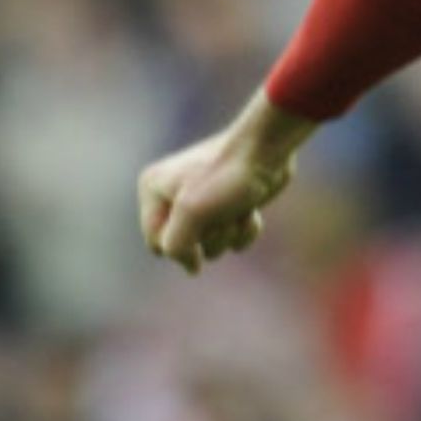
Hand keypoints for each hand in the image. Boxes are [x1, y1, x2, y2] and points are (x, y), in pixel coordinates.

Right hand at [138, 97, 312, 274]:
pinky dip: (245, 229)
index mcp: (153, 191)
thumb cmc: (226, 178)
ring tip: (238, 207)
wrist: (267, 150)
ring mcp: (202, 201)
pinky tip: (251, 211)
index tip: (200, 230)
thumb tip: (192, 269)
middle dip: (211, 236)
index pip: (157, 244)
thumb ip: (177, 245)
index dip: (181, 247)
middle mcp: (172, 196)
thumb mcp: (191, 214)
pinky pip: (233, 237)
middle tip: (222, 212)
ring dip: (230, 232)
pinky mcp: (229, 206)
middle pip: (187, 246)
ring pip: (213, 244)